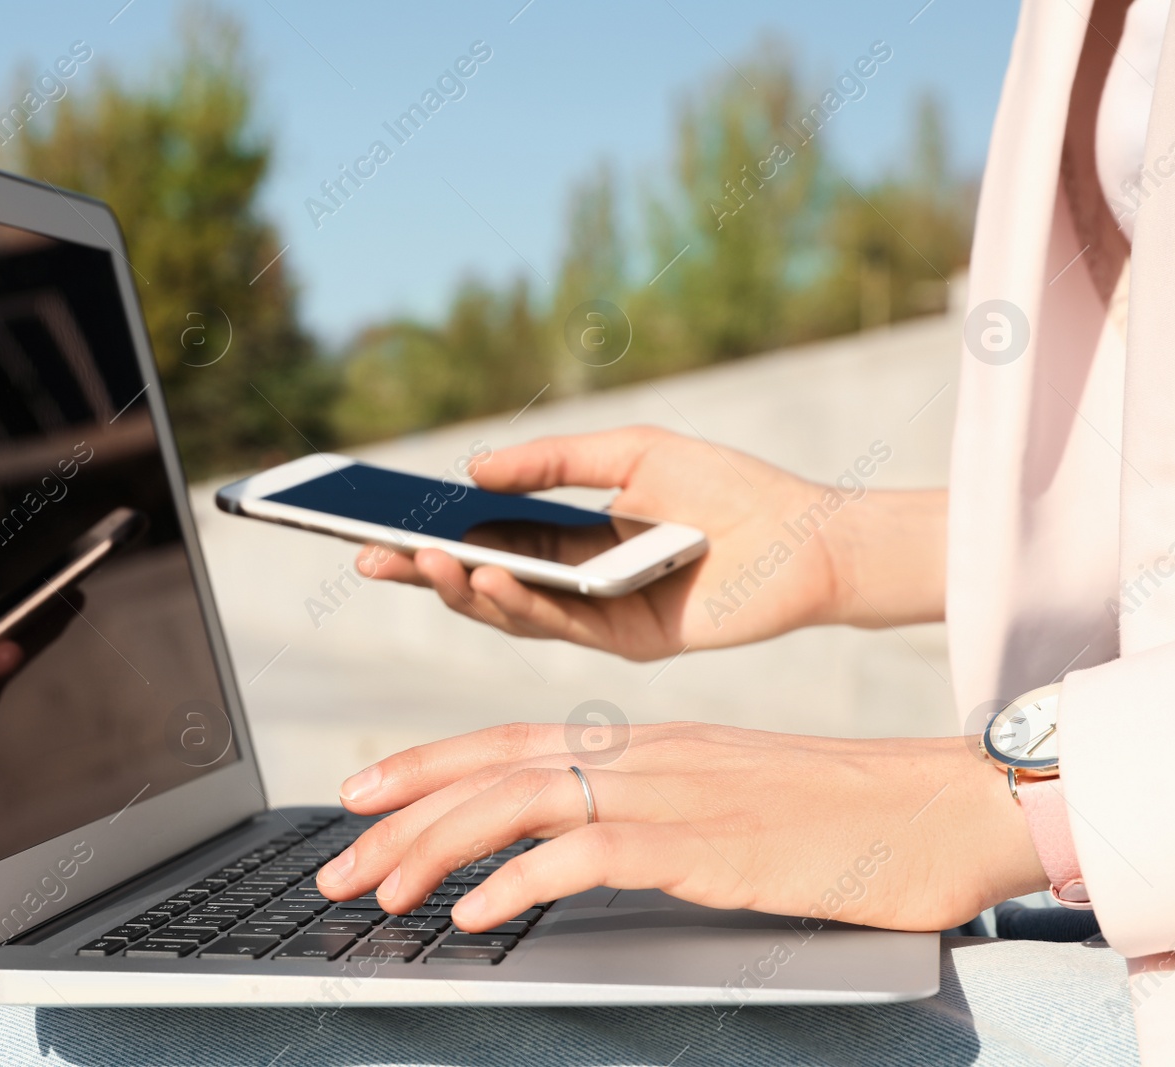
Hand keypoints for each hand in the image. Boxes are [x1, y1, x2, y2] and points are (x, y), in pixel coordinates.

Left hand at [315, 722, 1045, 932]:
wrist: (942, 805)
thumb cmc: (841, 814)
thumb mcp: (722, 800)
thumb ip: (647, 813)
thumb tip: (573, 850)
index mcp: (642, 742)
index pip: (507, 740)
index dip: (426, 763)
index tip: (363, 793)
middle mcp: (642, 753)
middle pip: (492, 769)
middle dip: (403, 814)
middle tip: (337, 861)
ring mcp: (671, 790)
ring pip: (520, 801)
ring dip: (438, 847)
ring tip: (381, 893)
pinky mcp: (706, 839)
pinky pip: (590, 853)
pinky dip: (522, 879)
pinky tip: (477, 913)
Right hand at [359, 427, 941, 660]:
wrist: (809, 536)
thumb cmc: (727, 487)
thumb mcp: (630, 452)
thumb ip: (553, 460)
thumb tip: (472, 469)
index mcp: (569, 540)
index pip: (481, 542)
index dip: (426, 537)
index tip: (368, 521)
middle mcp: (573, 586)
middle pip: (480, 585)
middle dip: (421, 572)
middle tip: (365, 554)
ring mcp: (597, 620)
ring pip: (509, 614)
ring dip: (461, 589)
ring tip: (423, 559)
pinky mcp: (627, 644)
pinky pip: (559, 628)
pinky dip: (517, 602)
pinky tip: (486, 574)